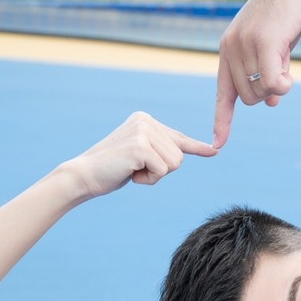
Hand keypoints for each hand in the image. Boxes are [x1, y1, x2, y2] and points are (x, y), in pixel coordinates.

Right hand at [63, 111, 215, 200]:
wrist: (85, 175)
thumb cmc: (112, 170)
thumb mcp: (140, 156)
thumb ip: (159, 151)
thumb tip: (181, 154)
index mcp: (145, 120)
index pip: (178, 137)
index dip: (197, 147)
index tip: (214, 151)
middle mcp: (146, 121)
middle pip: (179, 156)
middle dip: (160, 171)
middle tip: (135, 169)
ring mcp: (143, 131)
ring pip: (174, 164)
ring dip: (154, 176)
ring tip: (132, 170)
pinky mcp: (140, 146)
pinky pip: (162, 171)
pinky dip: (148, 180)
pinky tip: (130, 174)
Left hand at [213, 0, 300, 148]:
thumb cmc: (284, 17)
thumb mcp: (272, 50)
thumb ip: (267, 74)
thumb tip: (272, 104)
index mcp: (228, 51)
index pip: (223, 93)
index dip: (222, 120)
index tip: (217, 144)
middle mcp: (231, 49)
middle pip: (248, 98)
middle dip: (267, 93)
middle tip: (281, 71)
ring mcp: (246, 45)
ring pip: (261, 92)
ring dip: (278, 86)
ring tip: (285, 59)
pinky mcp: (264, 42)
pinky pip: (272, 83)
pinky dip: (283, 86)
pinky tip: (290, 74)